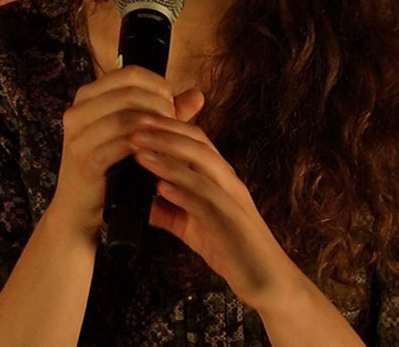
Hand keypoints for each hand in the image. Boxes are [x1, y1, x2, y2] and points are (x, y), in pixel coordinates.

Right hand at [49, 65, 203, 243]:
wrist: (78, 209)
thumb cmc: (109, 168)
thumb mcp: (135, 134)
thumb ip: (165, 112)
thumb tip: (198, 95)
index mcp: (87, 97)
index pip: (129, 73)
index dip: (158, 85)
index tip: (172, 103)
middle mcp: (77, 111)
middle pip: (130, 91)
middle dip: (160, 105)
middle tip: (175, 122)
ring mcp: (79, 135)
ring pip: (127, 116)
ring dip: (156, 125)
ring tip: (170, 138)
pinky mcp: (86, 159)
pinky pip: (124, 143)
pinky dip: (147, 146)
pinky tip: (159, 153)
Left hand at [129, 103, 302, 311]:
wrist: (264, 277)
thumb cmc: (229, 247)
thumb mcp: (191, 226)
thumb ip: (167, 212)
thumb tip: (137, 204)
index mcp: (219, 177)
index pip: (194, 139)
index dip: (167, 126)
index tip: (137, 120)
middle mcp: (228, 181)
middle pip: (198, 143)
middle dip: (164, 132)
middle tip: (134, 127)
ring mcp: (232, 198)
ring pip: (202, 165)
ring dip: (168, 156)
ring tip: (140, 152)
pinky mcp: (233, 220)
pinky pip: (207, 199)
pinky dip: (183, 190)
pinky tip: (161, 187)